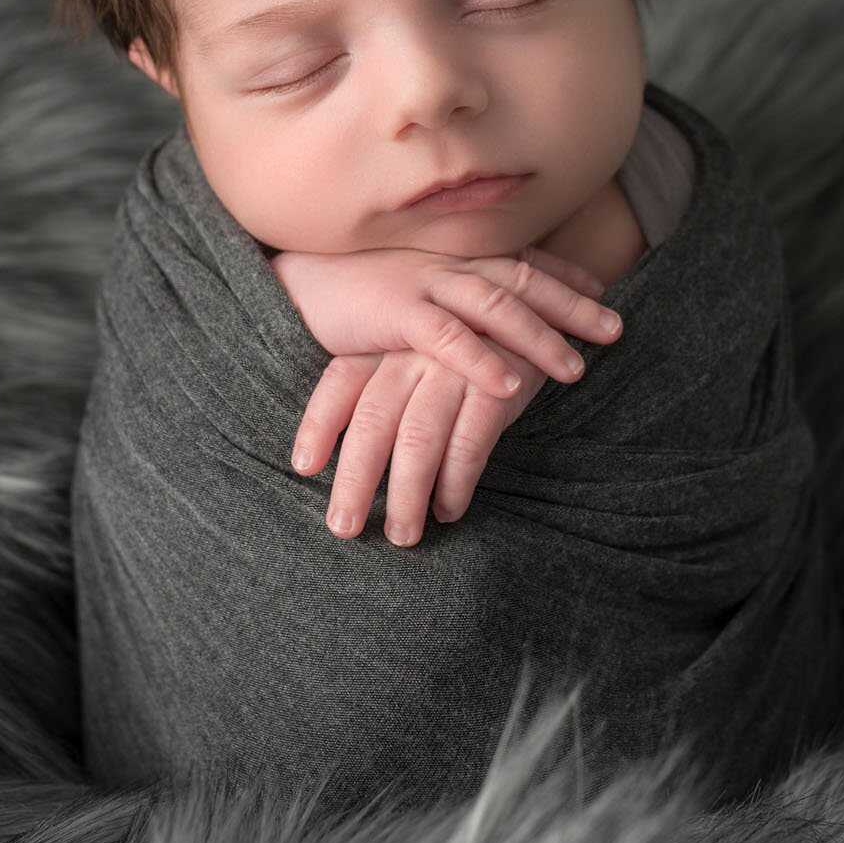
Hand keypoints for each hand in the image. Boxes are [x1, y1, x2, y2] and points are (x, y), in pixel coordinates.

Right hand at [271, 244, 622, 401]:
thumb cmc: (351, 292)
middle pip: (524, 280)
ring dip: (540, 338)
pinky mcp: (392, 312)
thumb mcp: (411, 289)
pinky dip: (479, 360)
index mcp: (453, 258)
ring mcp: (422, 284)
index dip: (566, 277)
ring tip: (576, 371)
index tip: (604, 293)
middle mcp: (446, 264)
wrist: (290, 282)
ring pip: (496, 307)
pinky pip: (446, 338)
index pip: (522, 262)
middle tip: (617, 331)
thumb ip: (451, 302)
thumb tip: (486, 324)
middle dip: (574, 306)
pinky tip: (508, 385)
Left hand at [294, 343, 556, 545]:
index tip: (303, 467)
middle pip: (373, 421)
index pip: (341, 383)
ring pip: (418, 439)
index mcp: (389, 342)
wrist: (540, 306)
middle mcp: (414, 352)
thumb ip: (384, 387)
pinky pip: (469, 442)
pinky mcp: (499, 385)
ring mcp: (456, 367)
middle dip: (356, 480)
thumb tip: (351, 453)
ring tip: (402, 536)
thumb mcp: (419, 350)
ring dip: (407, 494)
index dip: (319, 424)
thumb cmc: (468, 342)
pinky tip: (448, 511)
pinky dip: (456, 482)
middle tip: (344, 528)